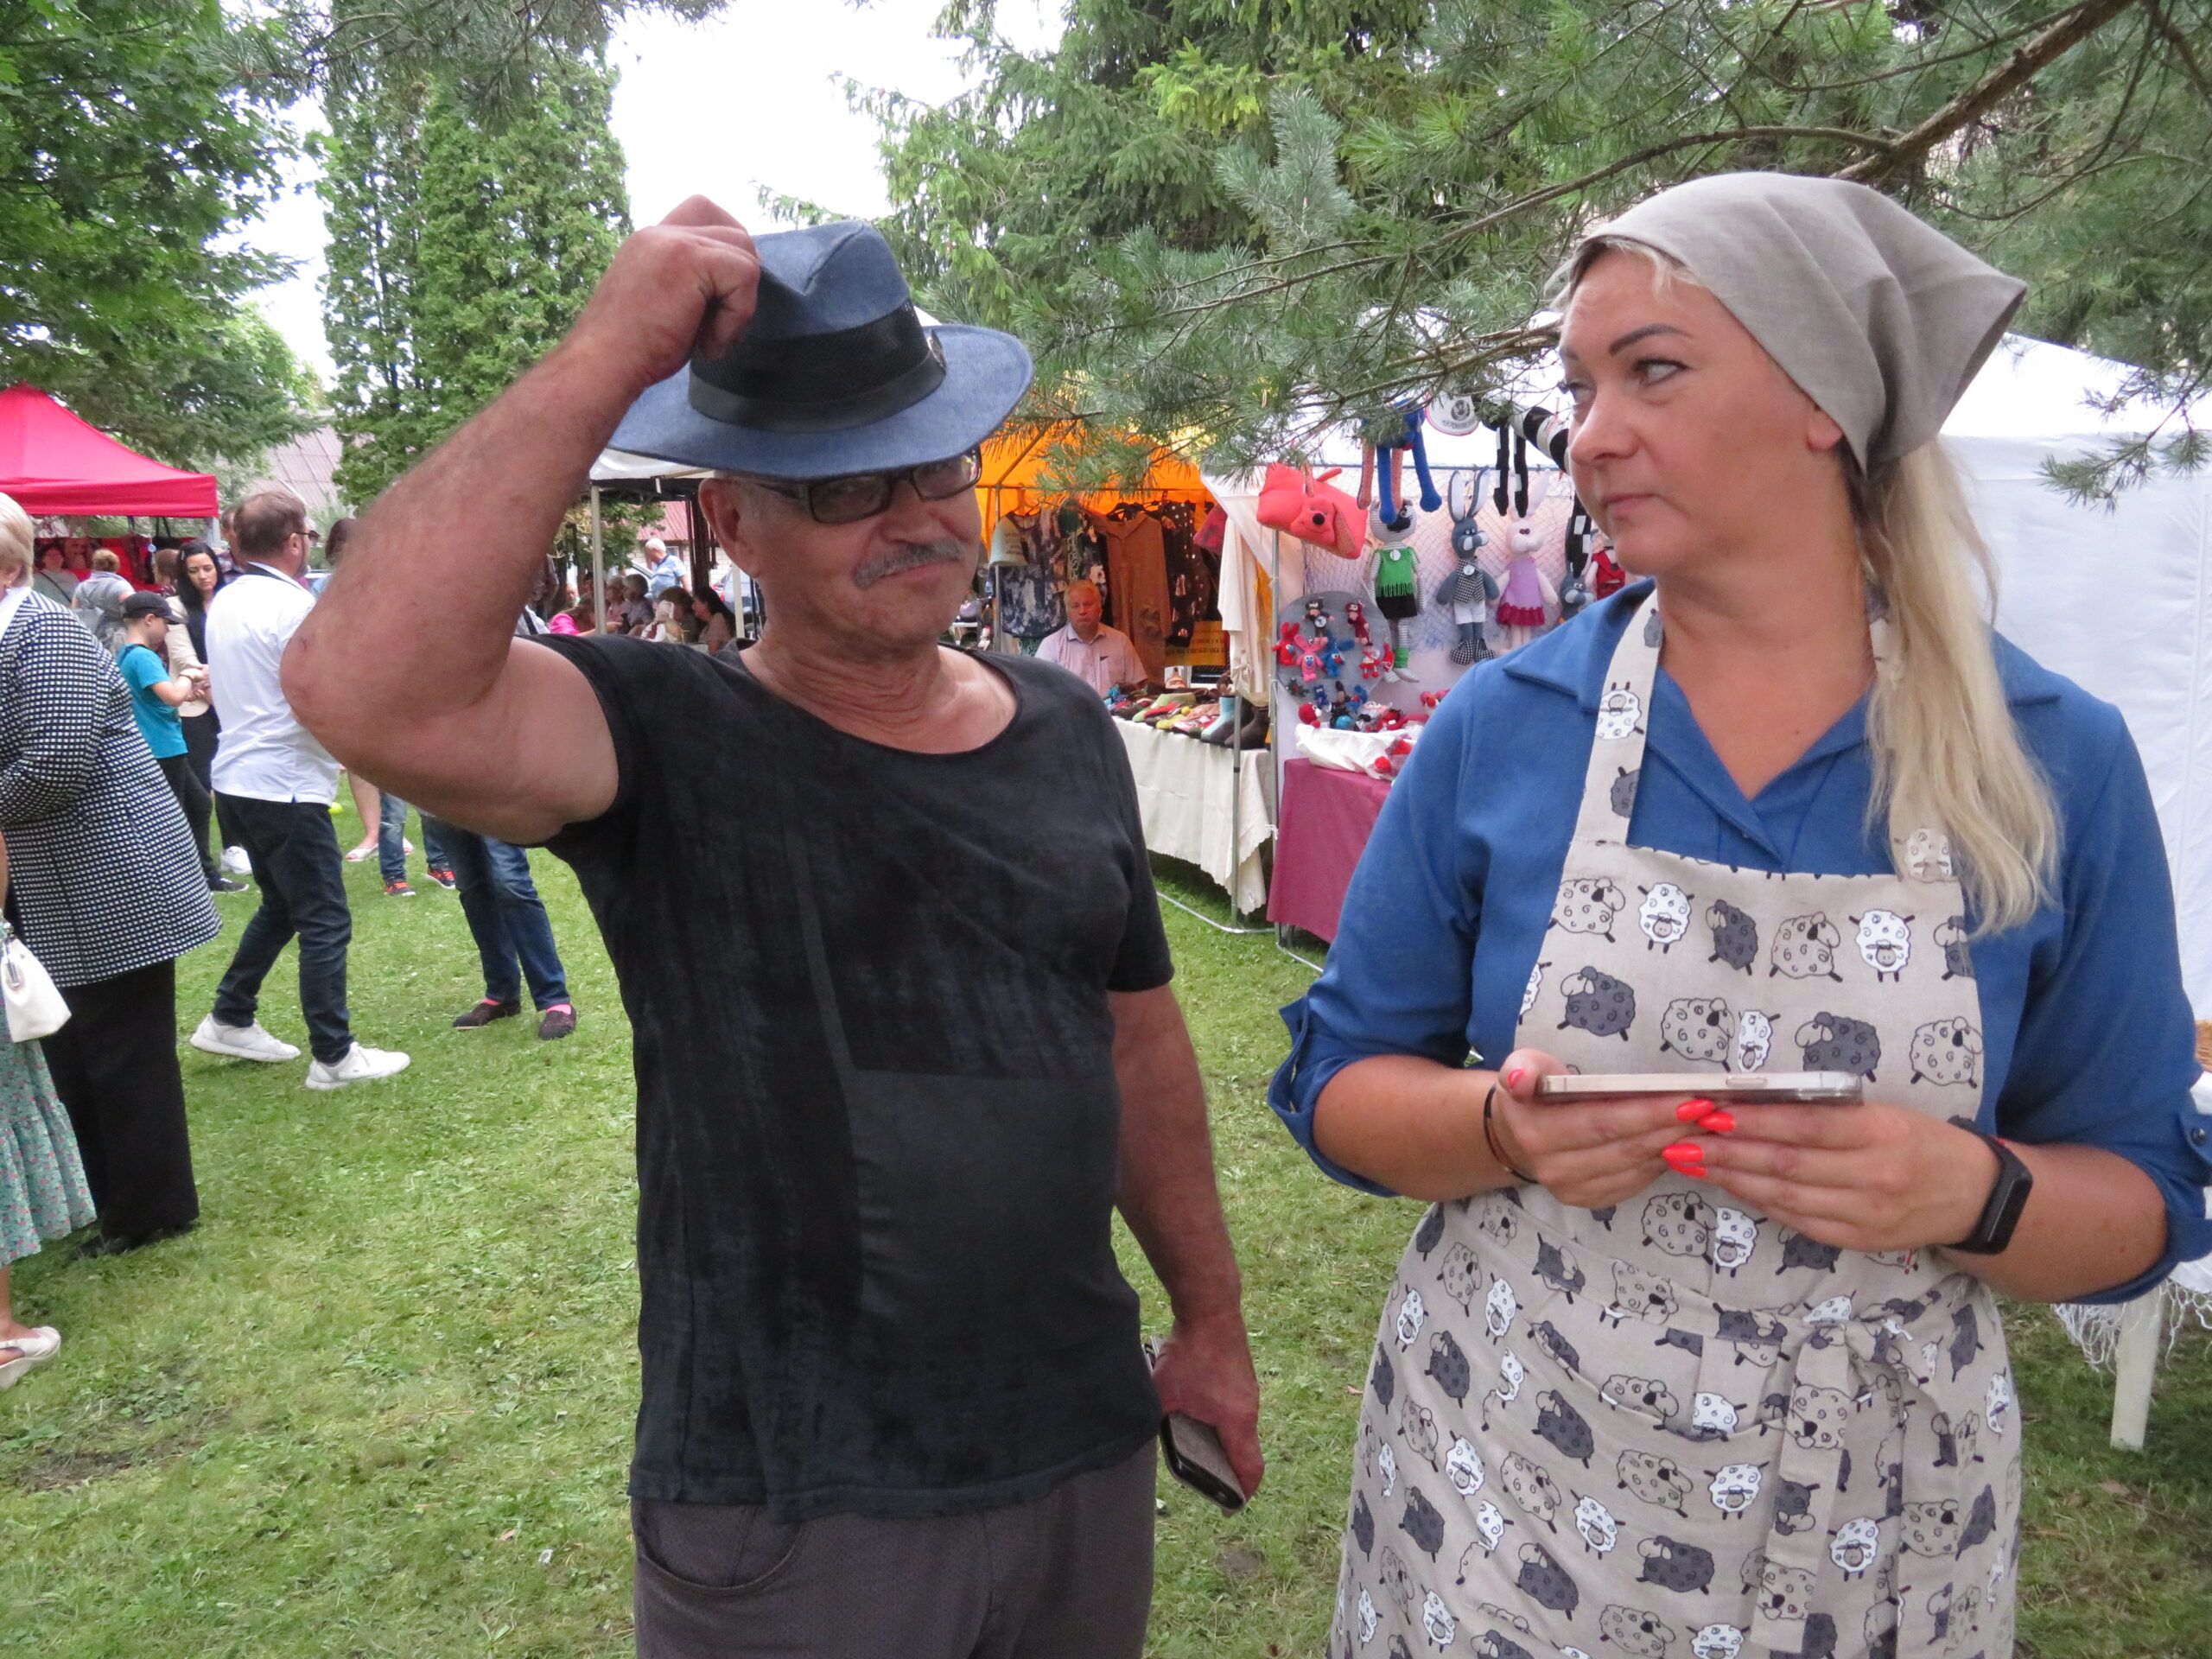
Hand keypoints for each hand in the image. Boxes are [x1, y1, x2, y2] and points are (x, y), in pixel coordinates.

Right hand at [567, 195, 760, 396]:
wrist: (603, 364)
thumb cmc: (633, 351)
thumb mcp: (666, 305)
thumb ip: (693, 283)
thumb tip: (737, 281)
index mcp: (652, 242)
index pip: (704, 211)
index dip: (728, 247)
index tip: (726, 292)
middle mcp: (660, 233)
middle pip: (734, 229)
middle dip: (744, 277)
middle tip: (725, 320)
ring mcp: (672, 241)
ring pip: (745, 252)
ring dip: (740, 303)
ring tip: (711, 337)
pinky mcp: (687, 258)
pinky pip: (744, 275)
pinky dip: (737, 315)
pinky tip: (708, 342)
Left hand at [1148, 1311, 1263, 1499]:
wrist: (1211, 1307)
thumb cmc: (1190, 1353)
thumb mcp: (1165, 1394)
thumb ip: (1158, 1420)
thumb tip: (1145, 1436)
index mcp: (1237, 1421)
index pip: (1250, 1468)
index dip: (1242, 1492)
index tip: (1231, 1506)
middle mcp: (1250, 1408)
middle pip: (1245, 1448)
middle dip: (1228, 1467)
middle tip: (1206, 1477)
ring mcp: (1249, 1389)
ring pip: (1240, 1426)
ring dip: (1223, 1439)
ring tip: (1196, 1443)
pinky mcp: (1242, 1373)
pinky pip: (1236, 1407)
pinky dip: (1222, 1418)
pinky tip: (1198, 1409)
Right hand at [1490, 1048, 1717, 1210]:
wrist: (1514, 1138)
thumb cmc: (1530, 1093)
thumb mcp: (1519, 1068)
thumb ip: (1521, 1068)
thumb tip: (1520, 1078)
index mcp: (1538, 1133)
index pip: (1603, 1123)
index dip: (1649, 1113)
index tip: (1692, 1100)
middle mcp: (1555, 1169)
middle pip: (1627, 1147)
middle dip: (1675, 1128)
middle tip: (1716, 1109)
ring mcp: (1574, 1190)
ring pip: (1637, 1167)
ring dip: (1677, 1145)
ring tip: (1710, 1122)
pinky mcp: (1591, 1200)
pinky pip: (1637, 1181)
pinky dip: (1664, 1161)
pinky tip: (1686, 1141)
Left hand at [1671, 1101, 1997, 1253]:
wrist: (1973, 1195)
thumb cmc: (1918, 1139)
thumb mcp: (1883, 1112)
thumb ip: (1828, 1112)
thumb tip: (1755, 1103)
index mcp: (1880, 1132)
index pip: (1804, 1126)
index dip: (1753, 1120)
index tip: (1708, 1111)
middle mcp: (1872, 1175)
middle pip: (1786, 1164)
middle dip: (1726, 1152)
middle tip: (1680, 1140)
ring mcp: (1864, 1213)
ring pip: (1784, 1196)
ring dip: (1732, 1179)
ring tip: (1692, 1162)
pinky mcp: (1856, 1240)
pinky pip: (1797, 1220)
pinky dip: (1758, 1202)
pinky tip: (1730, 1186)